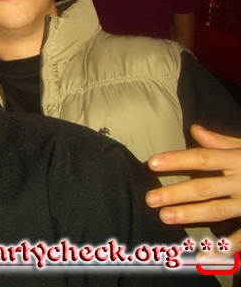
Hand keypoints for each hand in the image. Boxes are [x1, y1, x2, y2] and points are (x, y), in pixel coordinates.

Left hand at [146, 125, 240, 254]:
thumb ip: (222, 142)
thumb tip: (195, 129)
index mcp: (237, 160)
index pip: (202, 158)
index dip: (177, 160)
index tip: (152, 163)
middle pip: (205, 187)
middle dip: (176, 193)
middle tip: (150, 199)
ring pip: (218, 210)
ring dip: (191, 214)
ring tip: (165, 217)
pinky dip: (225, 247)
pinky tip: (204, 254)